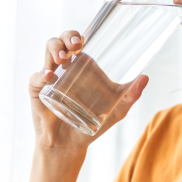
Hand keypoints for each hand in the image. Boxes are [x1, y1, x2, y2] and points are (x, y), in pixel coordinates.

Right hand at [27, 29, 148, 154]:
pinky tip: (49, 77)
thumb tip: (145, 78)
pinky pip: (36, 78)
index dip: (76, 35)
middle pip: (61, 41)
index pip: (76, 41)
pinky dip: (41, 75)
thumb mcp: (116, 111)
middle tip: (75, 45)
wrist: (70, 145)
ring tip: (63, 60)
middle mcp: (64, 68)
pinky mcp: (37, 91)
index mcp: (81, 66)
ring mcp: (49, 77)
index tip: (83, 39)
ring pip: (47, 52)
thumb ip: (130, 96)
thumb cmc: (92, 124)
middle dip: (66, 37)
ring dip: (54, 50)